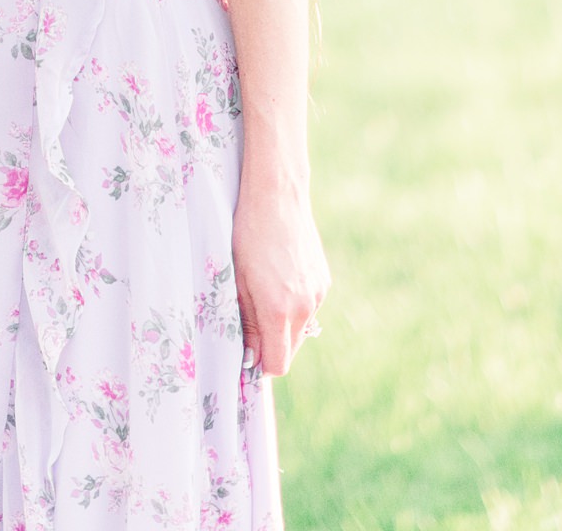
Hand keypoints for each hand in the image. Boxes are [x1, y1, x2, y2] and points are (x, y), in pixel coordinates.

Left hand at [232, 181, 329, 377]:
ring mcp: (318, 294)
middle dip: (271, 345)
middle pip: (290, 350)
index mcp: (279, 311)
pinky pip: (309, 308)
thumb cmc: (248, 235)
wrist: (277, 196)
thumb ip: (247, 323)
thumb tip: (252, 359)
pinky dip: (294, 306)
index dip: (260, 363)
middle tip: (249, 319)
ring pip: (301, 329)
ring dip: (283, 325)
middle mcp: (304, 308)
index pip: (277, 364)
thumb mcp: (237, 280)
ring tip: (263, 292)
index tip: (246, 351)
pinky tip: (279, 279)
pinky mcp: (324, 281)